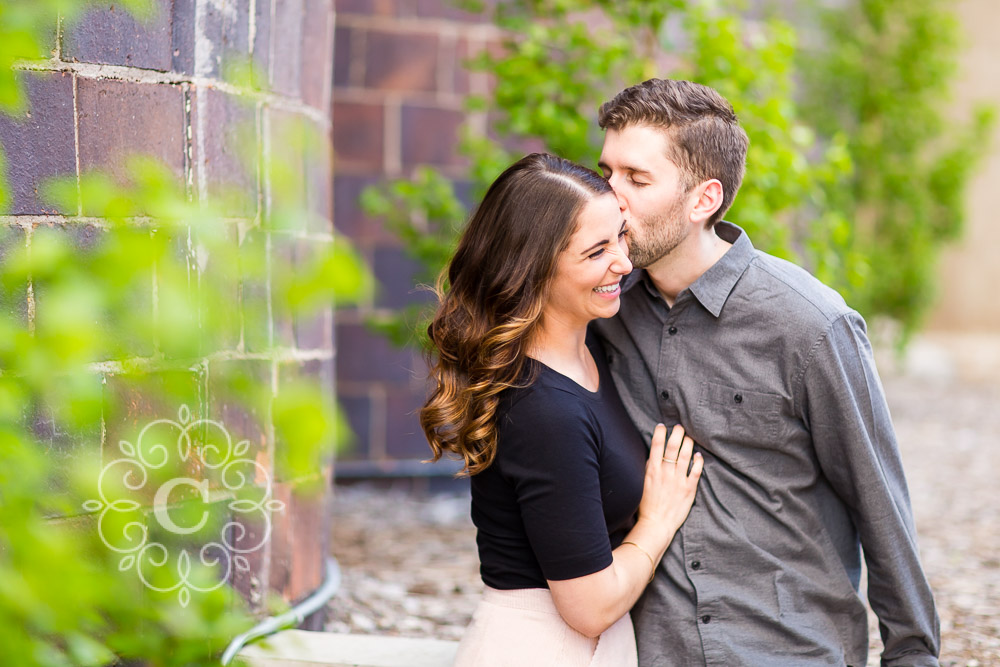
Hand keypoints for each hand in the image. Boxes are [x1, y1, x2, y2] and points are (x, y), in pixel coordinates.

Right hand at [636, 424, 702, 538]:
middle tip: (680, 427)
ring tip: (689, 438)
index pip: (656, 445)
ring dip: (688, 443)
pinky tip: (699, 455)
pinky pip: (696, 470)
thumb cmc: (646, 505)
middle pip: (673, 446)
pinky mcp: (689, 489)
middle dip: (677, 433)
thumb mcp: (641, 483)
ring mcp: (678, 480)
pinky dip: (698, 461)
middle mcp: (666, 472)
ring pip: (686, 455)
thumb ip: (648, 468)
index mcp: (652, 470)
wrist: (656, 524)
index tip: (662, 426)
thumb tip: (653, 455)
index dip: (660, 432)